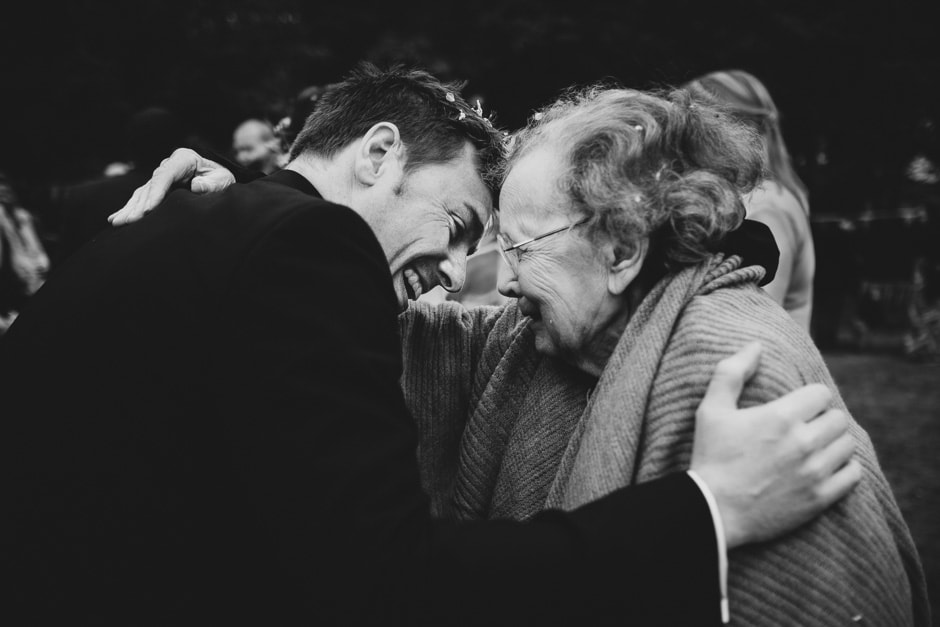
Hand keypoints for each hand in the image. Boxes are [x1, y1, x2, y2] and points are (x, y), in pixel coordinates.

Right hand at [108, 148, 234, 225]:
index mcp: (183, 158)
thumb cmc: (221, 179)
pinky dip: (129, 208)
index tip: (148, 210)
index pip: (165, 175)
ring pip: (142, 192)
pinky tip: (115, 218)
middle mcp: (168, 165)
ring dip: (130, 208)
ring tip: (118, 223)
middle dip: (139, 204)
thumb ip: (212, 184)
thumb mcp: (223, 180)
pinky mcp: (157, 186)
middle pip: (150, 185)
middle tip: (130, 221)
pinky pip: (141, 198)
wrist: (220, 178)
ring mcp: (161, 175)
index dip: (156, 193)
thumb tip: (197, 186)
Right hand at [690, 342, 861, 548]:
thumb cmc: (710, 456)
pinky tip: (825, 468)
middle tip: (805, 428)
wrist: (713, 510)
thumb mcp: (711, 409)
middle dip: (823, 419)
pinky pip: (852, 475)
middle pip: (838, 418)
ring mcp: (814, 472)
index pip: (821, 393)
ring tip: (815, 448)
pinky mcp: (820, 498)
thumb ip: (732, 372)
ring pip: (847, 444)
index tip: (796, 408)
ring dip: (834, 443)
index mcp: (780, 417)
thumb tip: (756, 345)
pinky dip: (843, 469)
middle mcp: (803, 442)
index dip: (808, 398)